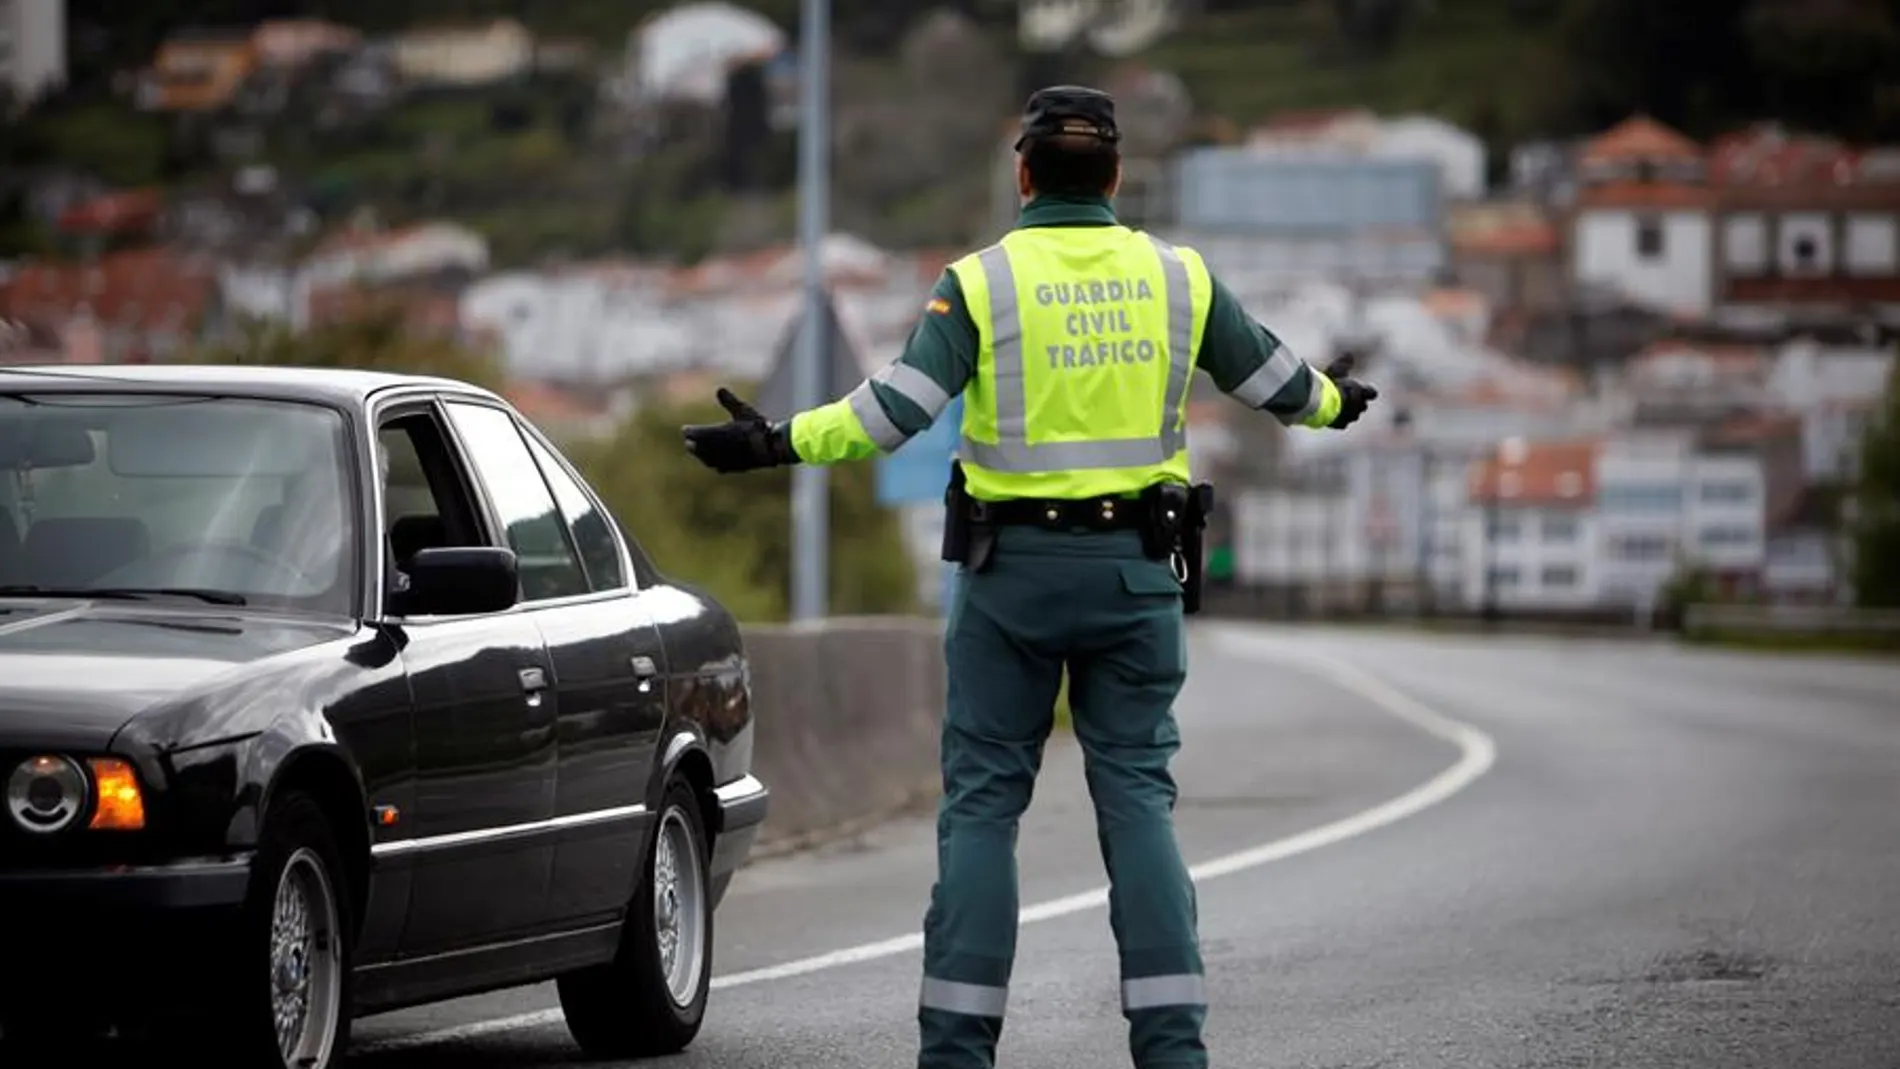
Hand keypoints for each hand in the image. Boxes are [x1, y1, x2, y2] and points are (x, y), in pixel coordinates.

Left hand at [681, 387, 797, 472]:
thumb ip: (729, 401)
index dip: (689, 431)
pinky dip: (713, 463)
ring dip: (700, 455)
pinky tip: (713, 462)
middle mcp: (717, 448)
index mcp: (717, 433)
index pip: (695, 434)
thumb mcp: (743, 411)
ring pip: (706, 459)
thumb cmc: (757, 426)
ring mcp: (724, 460)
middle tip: (688, 442)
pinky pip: (718, 467)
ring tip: (697, 452)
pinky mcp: (733, 468)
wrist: (770, 447)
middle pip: (697, 448)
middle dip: (693, 444)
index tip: (685, 430)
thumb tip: (719, 389)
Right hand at [1322, 353, 1377, 429]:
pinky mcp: (1341, 424)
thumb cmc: (1330, 384)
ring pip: (1354, 416)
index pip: (1372, 393)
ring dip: (1349, 412)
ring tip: (1338, 407)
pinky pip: (1343, 424)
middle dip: (1357, 402)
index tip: (1362, 389)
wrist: (1321, 402)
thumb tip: (1349, 355)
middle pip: (1363, 406)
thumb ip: (1343, 364)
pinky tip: (1332, 416)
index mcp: (1362, 392)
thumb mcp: (1336, 370)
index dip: (1368, 391)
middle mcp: (1360, 406)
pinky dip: (1339, 420)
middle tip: (1346, 396)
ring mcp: (1351, 416)